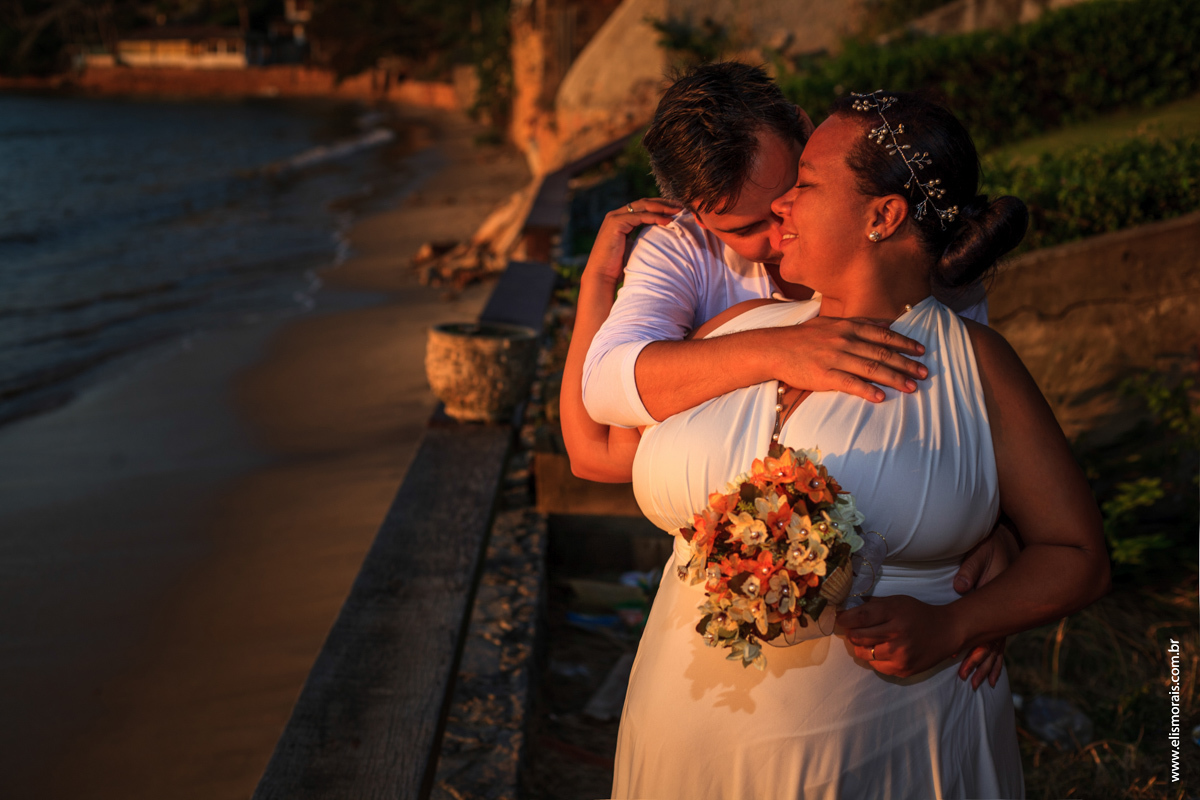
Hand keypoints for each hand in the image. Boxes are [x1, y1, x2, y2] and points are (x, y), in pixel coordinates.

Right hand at [584, 198, 682, 286]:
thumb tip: (661, 237)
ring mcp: (615, 217)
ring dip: (662, 207)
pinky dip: (655, 217)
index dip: (660, 206)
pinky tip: (668, 221)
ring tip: (678, 211)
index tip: (676, 209)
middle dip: (664, 203)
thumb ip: (643, 238)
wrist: (602, 275)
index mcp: (620, 219)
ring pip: (643, 206)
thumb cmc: (617, 267)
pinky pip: (640, 216)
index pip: (643, 206)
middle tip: (680, 206)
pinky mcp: (616, 223)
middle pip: (644, 203)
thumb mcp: (633, 247)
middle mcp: (616, 215)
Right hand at [770, 316, 927, 401]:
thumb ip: (860, 323)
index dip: (905, 343)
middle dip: (907, 364)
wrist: (774, 348)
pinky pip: (849, 384)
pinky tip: (881, 397)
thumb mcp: (832, 322)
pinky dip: (867, 390)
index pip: (883, 335)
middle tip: (925, 373)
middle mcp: (844, 341)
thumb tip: (885, 323)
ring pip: (871, 369)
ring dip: (894, 379)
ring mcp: (834, 358)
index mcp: (848, 327)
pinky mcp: (823, 376)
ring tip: (912, 388)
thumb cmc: (804, 336)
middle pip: (882, 353)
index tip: (922, 351)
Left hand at [837, 596, 960, 677]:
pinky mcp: (903, 670)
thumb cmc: (917, 613)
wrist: (947, 631)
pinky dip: (874, 659)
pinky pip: (876, 666)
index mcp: (893, 613)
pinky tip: (882, 650)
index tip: (840, 618)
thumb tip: (846, 610)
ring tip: (868, 640)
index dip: (844, 618)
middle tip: (853, 629)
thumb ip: (872, 605)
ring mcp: (900, 655)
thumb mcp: (896, 601)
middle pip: (858, 637)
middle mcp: (896, 635)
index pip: (859, 618)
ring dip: (861, 647)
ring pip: (864, 654)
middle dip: (851, 632)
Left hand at [952, 521, 1019, 686]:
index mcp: (996, 599)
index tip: (959, 663)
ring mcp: (1006, 613)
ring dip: (988, 664)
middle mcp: (1003, 610)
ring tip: (979, 683)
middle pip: (993, 643)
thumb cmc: (994, 546)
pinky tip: (993, 671)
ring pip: (998, 644)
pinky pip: (1001, 639)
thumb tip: (961, 586)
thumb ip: (971, 568)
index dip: (974, 648)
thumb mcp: (983, 554)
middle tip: (967, 681)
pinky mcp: (1004, 612)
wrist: (1013, 540)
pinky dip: (996, 656)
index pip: (985, 629)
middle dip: (979, 663)